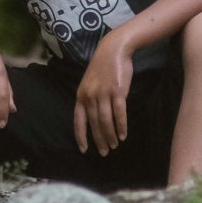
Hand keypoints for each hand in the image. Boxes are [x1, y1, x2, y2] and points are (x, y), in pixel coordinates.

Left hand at [76, 29, 135, 155]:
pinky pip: (119, 114)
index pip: (78, 121)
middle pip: (94, 124)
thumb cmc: (102, 68)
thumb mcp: (89, 83)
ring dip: (111, 136)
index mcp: (80, 95)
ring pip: (106, 122)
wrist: (113, 50)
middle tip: (105, 152)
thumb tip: (92, 118)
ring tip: (115, 145)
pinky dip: (121, 126)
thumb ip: (89, 99)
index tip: (84, 150)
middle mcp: (90, 96)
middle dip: (99, 140)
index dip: (81, 136)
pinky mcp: (117, 92)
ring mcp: (103, 94)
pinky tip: (123, 135)